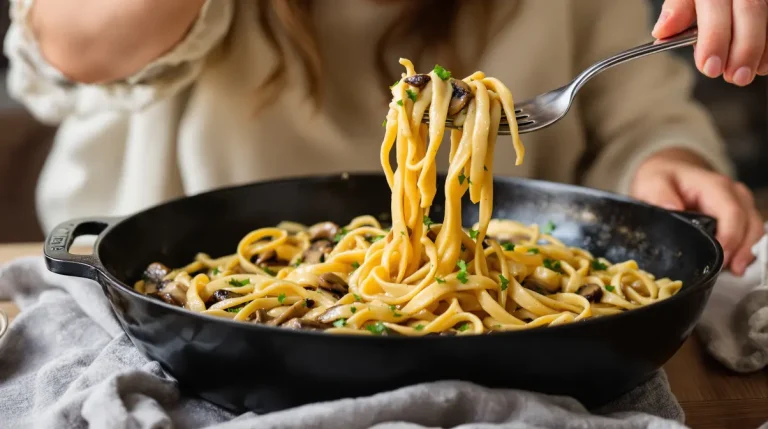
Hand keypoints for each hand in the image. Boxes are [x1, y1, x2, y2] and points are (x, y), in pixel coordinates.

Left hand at [630, 149, 762, 275]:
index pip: (731, 212)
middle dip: (742, 249)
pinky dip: (744, 249)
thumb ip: (659, 194)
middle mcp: (733, 194)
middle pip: (749, 223)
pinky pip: (749, 233)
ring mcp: (739, 204)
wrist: (670, 172)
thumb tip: (672, 209)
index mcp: (714, 186)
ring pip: (754, 229)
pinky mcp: (739, 215)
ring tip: (733, 271)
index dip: (730, 236)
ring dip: (746, 251)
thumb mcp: (652, 182)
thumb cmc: (662, 179)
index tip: (721, 257)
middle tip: (729, 270)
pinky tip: (733, 264)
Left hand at [652, 0, 767, 85]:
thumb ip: (678, 11)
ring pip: (766, 15)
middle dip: (743, 47)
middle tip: (733, 76)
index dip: (713, 37)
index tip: (709, 66)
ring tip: (745, 74)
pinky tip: (761, 65)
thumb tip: (662, 30)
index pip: (714, 5)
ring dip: (760, 49)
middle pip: (749, 9)